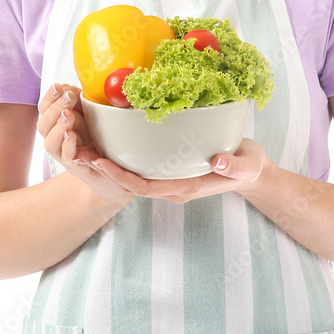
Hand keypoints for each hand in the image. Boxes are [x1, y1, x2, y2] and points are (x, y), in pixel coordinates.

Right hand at [37, 83, 134, 206]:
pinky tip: (71, 134)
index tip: (58, 86)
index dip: (48, 98)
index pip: (44, 109)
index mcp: (57, 124)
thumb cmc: (98, 136)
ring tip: (68, 114)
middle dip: (54, 109)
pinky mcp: (76, 167)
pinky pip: (67, 158)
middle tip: (68, 98)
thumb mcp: (90, 112)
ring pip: (50, 143)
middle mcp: (56, 139)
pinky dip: (67, 146)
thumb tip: (68, 88)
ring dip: (58, 126)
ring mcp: (64, 154)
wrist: (112, 167)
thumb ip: (79, 100)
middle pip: (43, 124)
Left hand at [85, 137, 268, 203]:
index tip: (101, 164)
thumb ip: (235, 166)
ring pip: (134, 178)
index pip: (145, 187)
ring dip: (110, 167)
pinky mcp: (172, 172)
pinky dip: (124, 161)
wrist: (252, 173)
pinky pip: (142, 171)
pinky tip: (110, 145)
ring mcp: (171, 181)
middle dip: (106, 173)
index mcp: (185, 188)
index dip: (121, 178)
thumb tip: (219, 162)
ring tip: (86, 148)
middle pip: (131, 185)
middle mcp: (173, 188)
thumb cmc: (250, 167)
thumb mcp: (248, 165)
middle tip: (81, 154)